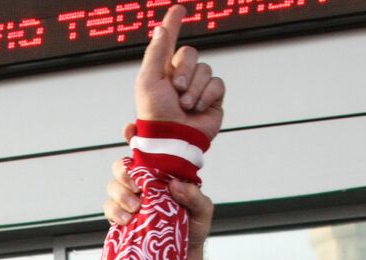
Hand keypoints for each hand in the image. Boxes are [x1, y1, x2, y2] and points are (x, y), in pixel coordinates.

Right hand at [105, 144, 214, 244]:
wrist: (183, 255)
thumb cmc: (193, 227)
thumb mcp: (203, 211)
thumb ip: (194, 197)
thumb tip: (175, 185)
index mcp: (161, 174)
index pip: (145, 150)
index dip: (133, 136)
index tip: (129, 130)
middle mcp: (143, 184)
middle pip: (122, 167)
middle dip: (124, 172)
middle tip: (137, 187)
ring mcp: (130, 200)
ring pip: (113, 186)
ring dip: (121, 195)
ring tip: (136, 208)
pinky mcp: (121, 217)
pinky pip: (109, 209)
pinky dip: (115, 212)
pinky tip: (127, 220)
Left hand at [135, 6, 225, 143]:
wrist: (173, 140)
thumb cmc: (155, 115)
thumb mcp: (148, 80)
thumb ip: (156, 52)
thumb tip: (161, 28)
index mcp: (162, 71)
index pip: (169, 41)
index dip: (174, 24)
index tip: (178, 9)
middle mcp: (180, 77)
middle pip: (190, 53)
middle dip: (184, 70)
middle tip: (176, 90)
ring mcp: (198, 87)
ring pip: (205, 69)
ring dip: (194, 88)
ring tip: (185, 106)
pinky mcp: (213, 99)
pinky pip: (217, 84)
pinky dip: (207, 95)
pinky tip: (198, 108)